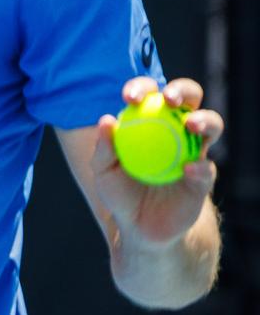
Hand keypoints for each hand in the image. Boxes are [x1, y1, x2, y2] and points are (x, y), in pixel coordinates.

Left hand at [91, 77, 222, 246]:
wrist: (139, 227)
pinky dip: (199, 167)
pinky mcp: (205, 177)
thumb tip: (106, 120)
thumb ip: (103, 149)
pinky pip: (207, 168)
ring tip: (191, 123)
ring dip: (205, 120)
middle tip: (169, 97)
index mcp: (151, 122)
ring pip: (212, 125)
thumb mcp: (104, 172)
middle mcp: (177, 131)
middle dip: (183, 90)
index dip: (143, 88)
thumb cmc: (120, 192)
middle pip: (189, 100)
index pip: (151, 96)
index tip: (129, 97)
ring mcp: (195, 152)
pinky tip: (187, 170)